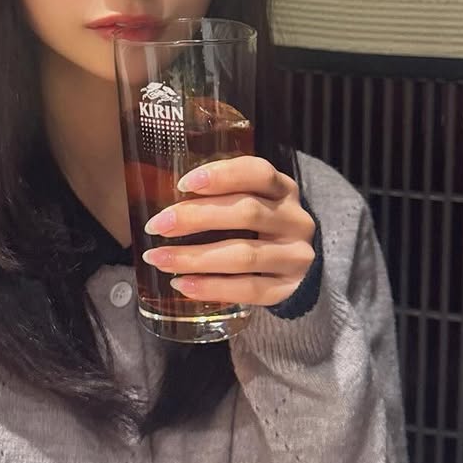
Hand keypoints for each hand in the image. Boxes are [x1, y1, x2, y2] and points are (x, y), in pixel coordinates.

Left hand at [141, 156, 316, 306]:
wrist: (305, 270)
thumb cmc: (262, 228)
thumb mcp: (255, 201)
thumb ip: (222, 196)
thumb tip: (165, 201)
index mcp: (284, 190)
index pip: (258, 173)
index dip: (222, 175)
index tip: (183, 183)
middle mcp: (295, 220)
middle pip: (246, 213)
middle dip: (195, 218)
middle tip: (157, 225)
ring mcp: (296, 257)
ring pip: (244, 255)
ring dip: (195, 257)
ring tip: (159, 258)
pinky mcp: (289, 290)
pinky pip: (248, 289)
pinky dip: (211, 287)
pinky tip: (182, 284)